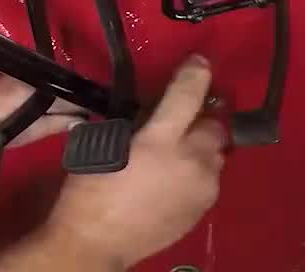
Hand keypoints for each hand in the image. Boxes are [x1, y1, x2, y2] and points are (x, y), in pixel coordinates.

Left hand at [0, 75, 85, 146]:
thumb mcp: (24, 133)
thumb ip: (54, 125)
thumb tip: (82, 120)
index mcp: (37, 87)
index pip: (73, 94)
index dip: (87, 106)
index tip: (98, 117)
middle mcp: (32, 75)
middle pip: (64, 87)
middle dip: (76, 101)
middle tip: (89, 119)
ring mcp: (20, 74)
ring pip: (52, 85)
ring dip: (62, 97)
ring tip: (75, 114)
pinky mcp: (11, 76)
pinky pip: (39, 84)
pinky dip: (48, 94)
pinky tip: (52, 106)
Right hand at [39, 56, 224, 267]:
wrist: (97, 241)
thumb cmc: (89, 189)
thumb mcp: (103, 144)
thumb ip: (134, 124)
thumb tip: (151, 112)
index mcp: (160, 141)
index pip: (187, 96)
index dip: (196, 75)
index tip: (199, 63)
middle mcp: (191, 161)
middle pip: (214, 127)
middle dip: (200, 118)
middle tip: (178, 118)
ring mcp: (202, 188)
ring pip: (215, 154)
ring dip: (199, 146)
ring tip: (175, 151)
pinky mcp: (203, 208)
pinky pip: (208, 179)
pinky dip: (196, 170)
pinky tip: (172, 177)